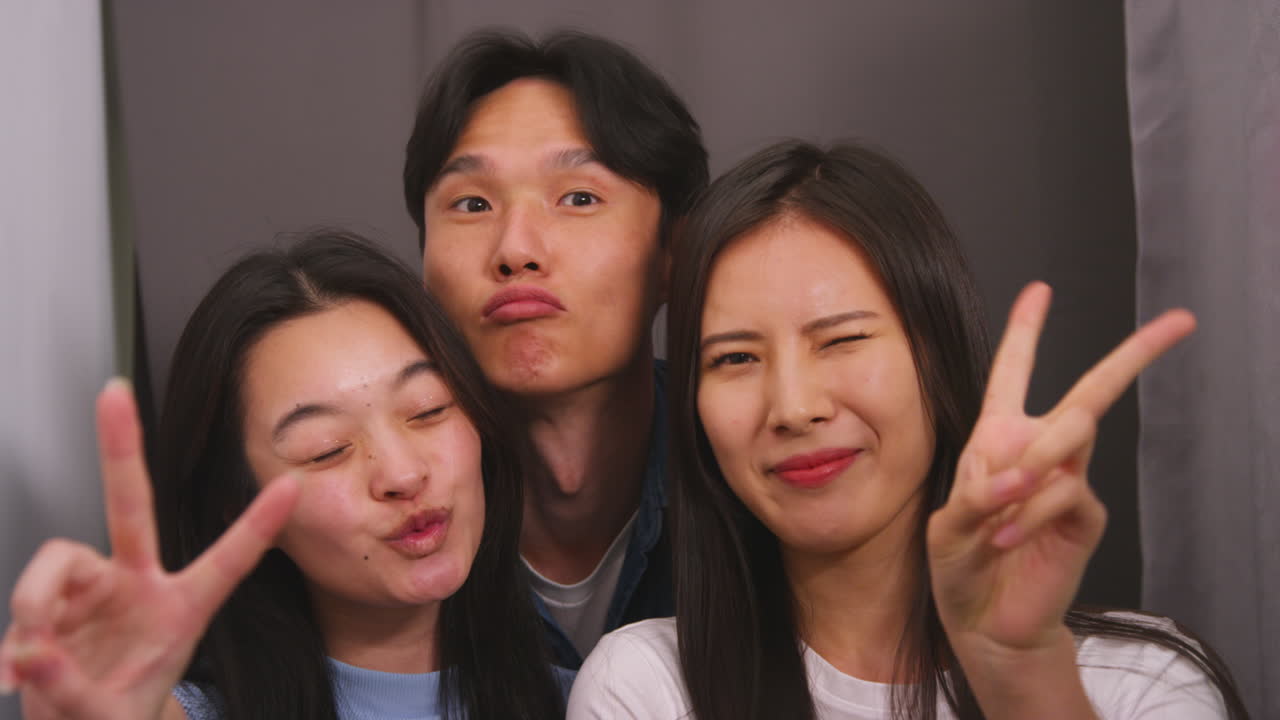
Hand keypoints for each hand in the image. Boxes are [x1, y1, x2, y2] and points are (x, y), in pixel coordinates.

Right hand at [0, 380, 299, 719]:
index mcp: (181, 608)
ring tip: (35, 654)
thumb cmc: (116, 709)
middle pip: (130, 505)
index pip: (228, 561)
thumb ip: (76, 690)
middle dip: (120, 447)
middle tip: (113, 393)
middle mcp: (136, 584)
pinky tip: (14, 675)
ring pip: (58, 558)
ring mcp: (91, 589)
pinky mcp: (48, 604)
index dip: (259, 525)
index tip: (292, 486)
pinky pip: (24, 606)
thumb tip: (33, 650)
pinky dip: (14, 646)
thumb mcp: (111, 716)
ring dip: (38, 599)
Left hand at [927, 283, 1194, 656]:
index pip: (1013, 374)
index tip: (1040, 289)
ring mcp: (1070, 482)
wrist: (985, 622)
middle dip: (1135, 354)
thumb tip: (1026, 475)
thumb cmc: (962, 566)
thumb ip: (979, 492)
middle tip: (1179, 323)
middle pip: (1092, 390)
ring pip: (1072, 434)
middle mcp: (1040, 451)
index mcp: (999, 439)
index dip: (1026, 331)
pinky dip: (1031, 513)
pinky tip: (1008, 539)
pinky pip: (1066, 491)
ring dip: (1029, 469)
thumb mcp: (949, 523)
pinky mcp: (1086, 517)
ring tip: (998, 517)